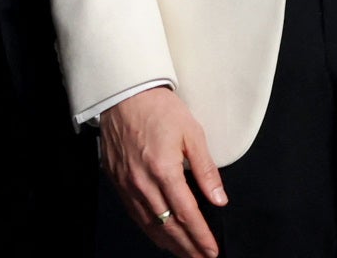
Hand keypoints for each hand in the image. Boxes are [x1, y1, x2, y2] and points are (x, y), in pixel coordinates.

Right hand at [100, 86, 226, 257]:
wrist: (124, 95)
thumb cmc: (158, 109)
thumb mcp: (191, 133)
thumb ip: (206, 169)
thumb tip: (219, 198)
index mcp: (164, 170)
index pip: (186, 214)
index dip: (201, 236)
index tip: (212, 250)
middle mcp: (143, 183)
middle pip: (168, 227)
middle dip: (188, 247)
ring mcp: (127, 185)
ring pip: (150, 226)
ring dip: (170, 244)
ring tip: (185, 254)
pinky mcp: (117, 182)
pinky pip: (135, 215)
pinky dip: (150, 231)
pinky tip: (161, 236)